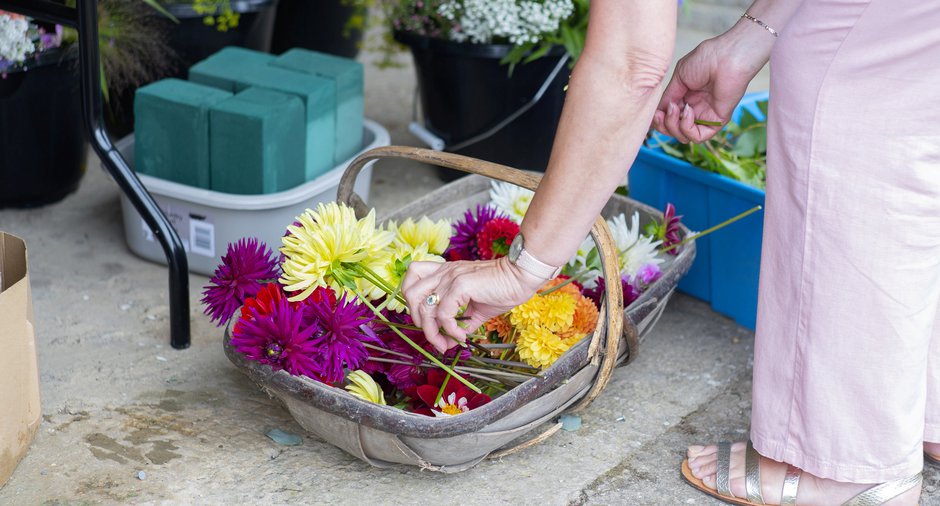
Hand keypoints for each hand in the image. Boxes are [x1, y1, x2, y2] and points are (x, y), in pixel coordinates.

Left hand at [402, 257, 545, 352]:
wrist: (520, 277)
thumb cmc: (502, 289)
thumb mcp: (476, 309)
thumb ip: (460, 323)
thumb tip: (449, 342)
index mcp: (445, 273)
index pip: (412, 278)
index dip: (412, 302)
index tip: (426, 322)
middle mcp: (444, 272)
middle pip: (410, 294)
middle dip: (418, 321)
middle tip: (434, 336)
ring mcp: (451, 277)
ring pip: (425, 308)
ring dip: (432, 331)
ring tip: (446, 343)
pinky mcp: (460, 285)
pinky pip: (444, 314)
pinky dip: (450, 330)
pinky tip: (462, 335)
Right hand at [653, 28, 770, 142]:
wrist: (726, 57)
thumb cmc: (706, 59)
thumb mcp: (678, 78)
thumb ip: (667, 97)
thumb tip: (657, 113)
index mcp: (686, 98)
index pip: (668, 118)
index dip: (658, 119)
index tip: (655, 112)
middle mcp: (695, 109)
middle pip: (673, 130)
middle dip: (663, 124)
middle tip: (662, 113)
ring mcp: (705, 116)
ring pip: (683, 136)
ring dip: (673, 125)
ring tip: (675, 109)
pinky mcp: (716, 122)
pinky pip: (697, 137)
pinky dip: (687, 128)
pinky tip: (688, 111)